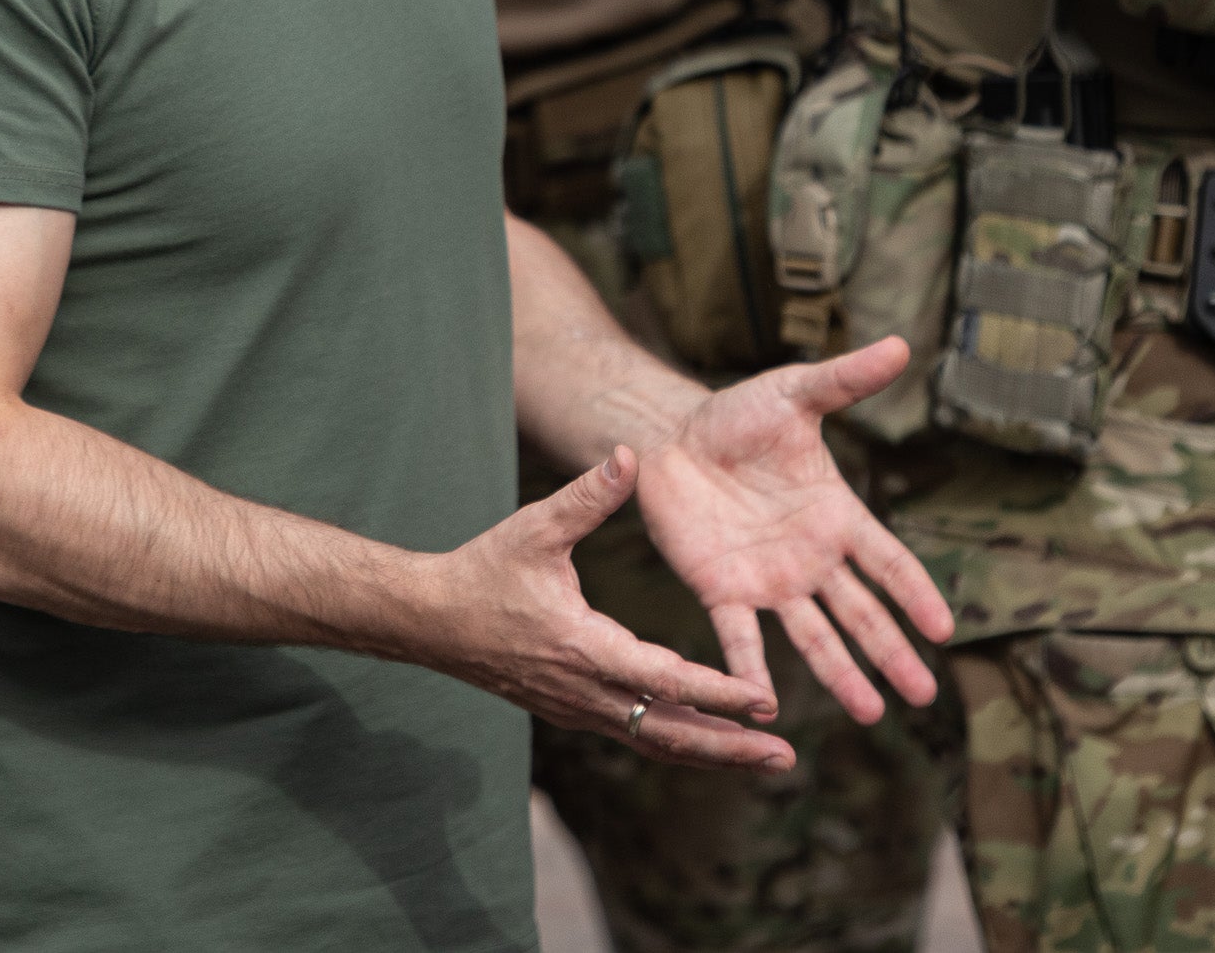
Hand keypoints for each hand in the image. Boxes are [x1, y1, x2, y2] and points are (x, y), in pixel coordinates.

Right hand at [411, 450, 798, 772]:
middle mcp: (585, 690)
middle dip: (729, 749)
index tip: (764, 703)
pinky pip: (634, 734)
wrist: (430, 620)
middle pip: (668, 733)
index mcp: (584, 647)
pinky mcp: (573, 710)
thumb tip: (630, 454)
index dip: (717, 694)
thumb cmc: (484, 570)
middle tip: (784, 758)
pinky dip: (677, 742)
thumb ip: (588, 496)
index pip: (664, 681)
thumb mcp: (536, 528)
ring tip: (764, 759)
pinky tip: (710, 740)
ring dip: (710, 753)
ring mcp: (578, 707)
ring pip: (654, 741)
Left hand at [633, 335, 956, 725]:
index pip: (887, 562)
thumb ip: (845, 380)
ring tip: (871, 714)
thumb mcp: (794, 394)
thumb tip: (901, 344)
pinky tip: (759, 708)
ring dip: (842, 675)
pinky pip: (740, 638)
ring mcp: (768, 580)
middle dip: (893, 653)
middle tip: (924, 695)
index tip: (944, 630)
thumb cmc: (738, 416)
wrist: (670, 434)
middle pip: (861, 613)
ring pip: (813, 636)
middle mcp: (810, 558)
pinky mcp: (721, 590)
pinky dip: (750, 673)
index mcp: (836, 515)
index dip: (915, 594)